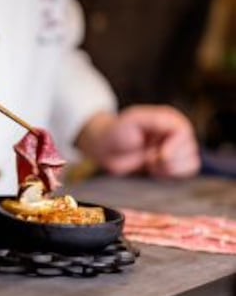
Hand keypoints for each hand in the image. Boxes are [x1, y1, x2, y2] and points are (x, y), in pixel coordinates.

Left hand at [76, 105, 200, 177]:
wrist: (105, 150)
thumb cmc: (116, 131)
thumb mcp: (134, 119)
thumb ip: (156, 120)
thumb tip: (176, 134)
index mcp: (170, 119)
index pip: (184, 132)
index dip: (174, 147)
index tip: (159, 156)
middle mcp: (177, 133)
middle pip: (190, 149)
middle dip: (168, 160)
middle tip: (149, 158)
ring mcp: (176, 150)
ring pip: (191, 163)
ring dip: (170, 169)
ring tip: (151, 163)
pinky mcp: (173, 165)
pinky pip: (186, 173)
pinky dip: (171, 176)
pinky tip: (155, 171)